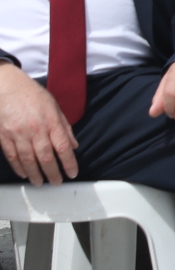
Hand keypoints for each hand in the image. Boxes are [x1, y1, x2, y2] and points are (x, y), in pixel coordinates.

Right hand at [0, 64, 77, 183]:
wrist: (6, 86)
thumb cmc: (32, 94)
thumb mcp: (54, 106)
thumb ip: (64, 127)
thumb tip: (73, 145)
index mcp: (51, 122)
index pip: (63, 147)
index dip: (68, 163)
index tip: (72, 173)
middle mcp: (36, 130)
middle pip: (45, 157)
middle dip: (52, 173)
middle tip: (56, 182)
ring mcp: (18, 134)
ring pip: (28, 160)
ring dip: (35, 174)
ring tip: (40, 182)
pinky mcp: (4, 136)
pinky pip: (12, 156)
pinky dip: (18, 167)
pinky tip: (24, 174)